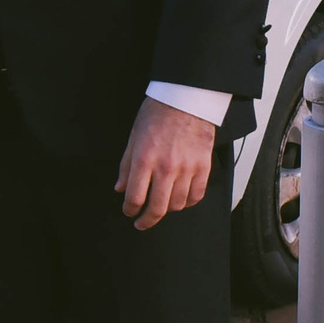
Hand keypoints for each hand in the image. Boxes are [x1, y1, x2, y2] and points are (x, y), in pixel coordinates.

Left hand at [116, 99, 214, 229]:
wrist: (186, 99)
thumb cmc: (158, 114)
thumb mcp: (133, 137)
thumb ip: (126, 166)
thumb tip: (120, 188)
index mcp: (144, 160)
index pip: (134, 198)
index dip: (129, 210)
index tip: (129, 212)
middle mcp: (166, 168)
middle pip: (157, 208)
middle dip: (147, 220)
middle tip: (142, 223)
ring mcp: (187, 169)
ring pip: (177, 204)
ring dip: (167, 210)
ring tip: (161, 206)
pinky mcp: (203, 167)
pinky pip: (196, 195)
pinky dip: (188, 202)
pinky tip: (181, 200)